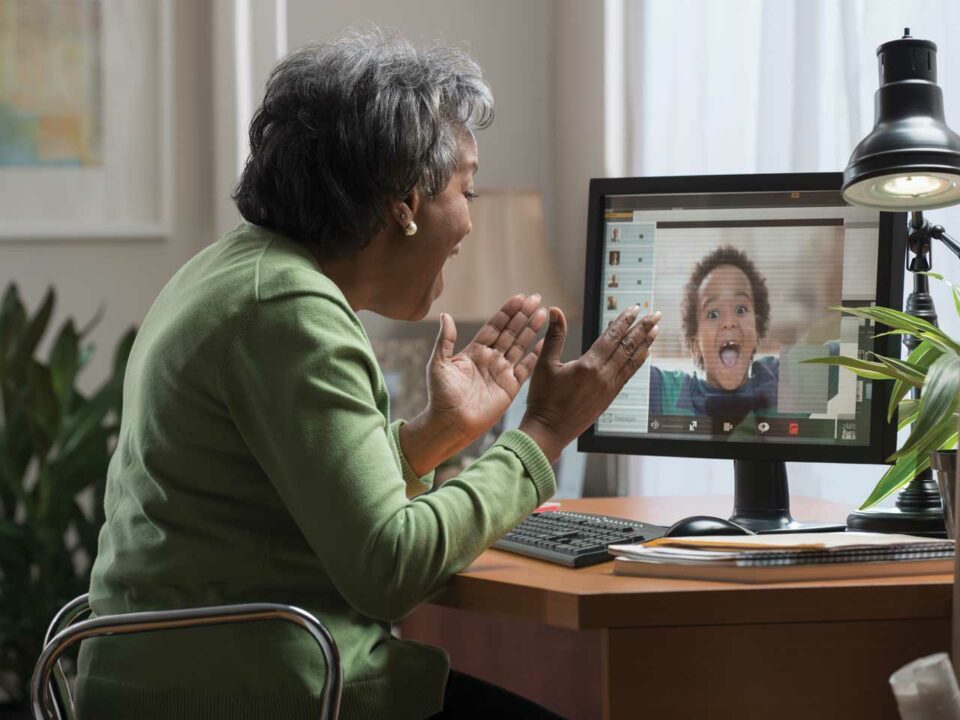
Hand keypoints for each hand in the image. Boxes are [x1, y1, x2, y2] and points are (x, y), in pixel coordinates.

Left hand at [400, 295, 546, 474]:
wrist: (450, 423)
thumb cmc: (440, 395)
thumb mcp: (438, 364)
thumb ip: (445, 340)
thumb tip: (445, 315)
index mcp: (475, 351)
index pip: (494, 327)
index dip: (507, 312)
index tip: (519, 298)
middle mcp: (490, 359)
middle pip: (511, 332)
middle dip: (523, 315)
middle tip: (536, 298)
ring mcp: (502, 372)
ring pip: (520, 345)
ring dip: (532, 329)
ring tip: (544, 313)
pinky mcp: (510, 387)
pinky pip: (526, 367)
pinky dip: (536, 355)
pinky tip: (545, 341)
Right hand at [520, 305, 660, 461]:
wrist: (549, 430)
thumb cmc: (543, 400)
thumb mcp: (545, 364)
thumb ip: (555, 336)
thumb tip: (556, 310)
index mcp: (588, 365)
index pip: (612, 337)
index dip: (624, 321)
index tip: (636, 308)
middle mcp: (603, 376)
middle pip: (628, 347)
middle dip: (643, 329)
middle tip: (655, 315)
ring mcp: (609, 388)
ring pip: (632, 361)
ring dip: (645, 344)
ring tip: (655, 331)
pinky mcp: (609, 398)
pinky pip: (628, 375)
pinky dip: (637, 362)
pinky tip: (643, 355)